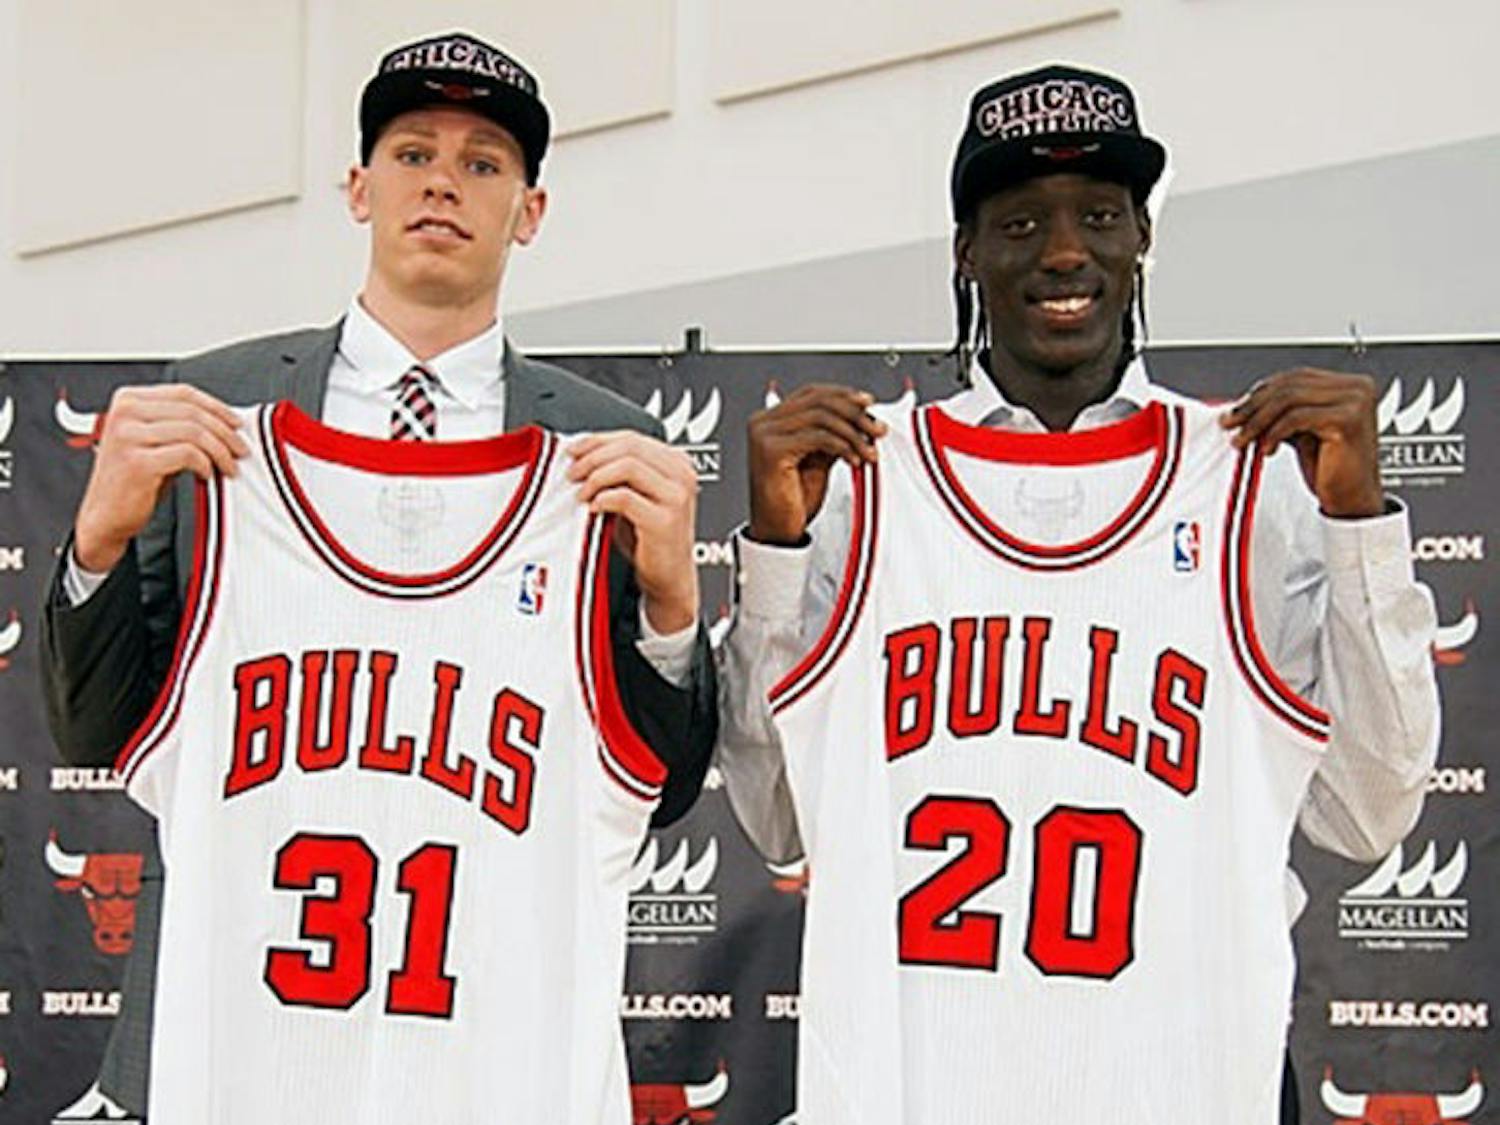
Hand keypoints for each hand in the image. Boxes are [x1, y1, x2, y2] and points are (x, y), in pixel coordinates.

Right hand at [74, 385, 247, 571]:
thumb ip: (180, 424)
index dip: (217, 408)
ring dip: (220, 451)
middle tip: (240, 449)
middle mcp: (124, 413)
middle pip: (192, 412)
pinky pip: (188, 454)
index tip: (237, 424)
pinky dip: (205, 464)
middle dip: (225, 432)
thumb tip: (226, 421)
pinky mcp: (137, 462)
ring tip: (228, 466)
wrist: (105, 515)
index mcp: (128, 400)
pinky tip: (206, 474)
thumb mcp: (155, 441)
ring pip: (193, 432)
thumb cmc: (134, 479)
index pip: (184, 393)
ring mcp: (128, 436)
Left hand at [566, 431, 699, 634]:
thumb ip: (618, 472)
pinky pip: (626, 497)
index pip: (631, 437)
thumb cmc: (650, 538)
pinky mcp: (666, 520)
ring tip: (582, 492)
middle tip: (572, 472)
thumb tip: (581, 455)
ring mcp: (676, 496)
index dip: (596, 440)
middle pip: (629, 446)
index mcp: (676, 462)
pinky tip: (594, 508)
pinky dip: (603, 499)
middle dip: (593, 456)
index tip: (573, 450)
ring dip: (596, 477)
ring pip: (628, 465)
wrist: (669, 576)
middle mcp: (681, 475)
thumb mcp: (635, 495)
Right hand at [746, 384, 886, 544]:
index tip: (869, 404)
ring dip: (853, 433)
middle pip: (818, 401)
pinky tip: (853, 459)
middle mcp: (764, 422)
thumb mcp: (819, 458)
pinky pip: (818, 436)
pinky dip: (842, 446)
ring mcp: (764, 434)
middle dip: (854, 413)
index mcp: (771, 420)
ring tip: (869, 450)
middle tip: (877, 429)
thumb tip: (862, 417)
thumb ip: (834, 434)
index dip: (844, 394)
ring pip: (821, 416)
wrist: (778, 531)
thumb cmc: (794, 500)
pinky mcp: (771, 450)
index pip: (813, 393)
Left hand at [1220, 368, 1383, 517]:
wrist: (1352, 499)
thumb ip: (1280, 413)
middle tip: (1229, 423)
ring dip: (1257, 421)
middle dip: (1252, 406)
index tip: (1235, 410)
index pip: (1294, 377)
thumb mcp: (1300, 431)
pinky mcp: (1347, 420)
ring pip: (1289, 399)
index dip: (1260, 392)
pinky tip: (1266, 449)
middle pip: (1289, 385)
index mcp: (1347, 385)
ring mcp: (1355, 401)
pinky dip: (1274, 432)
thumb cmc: (1330, 469)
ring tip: (1242, 440)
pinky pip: (1296, 418)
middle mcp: (1356, 388)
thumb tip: (1242, 406)